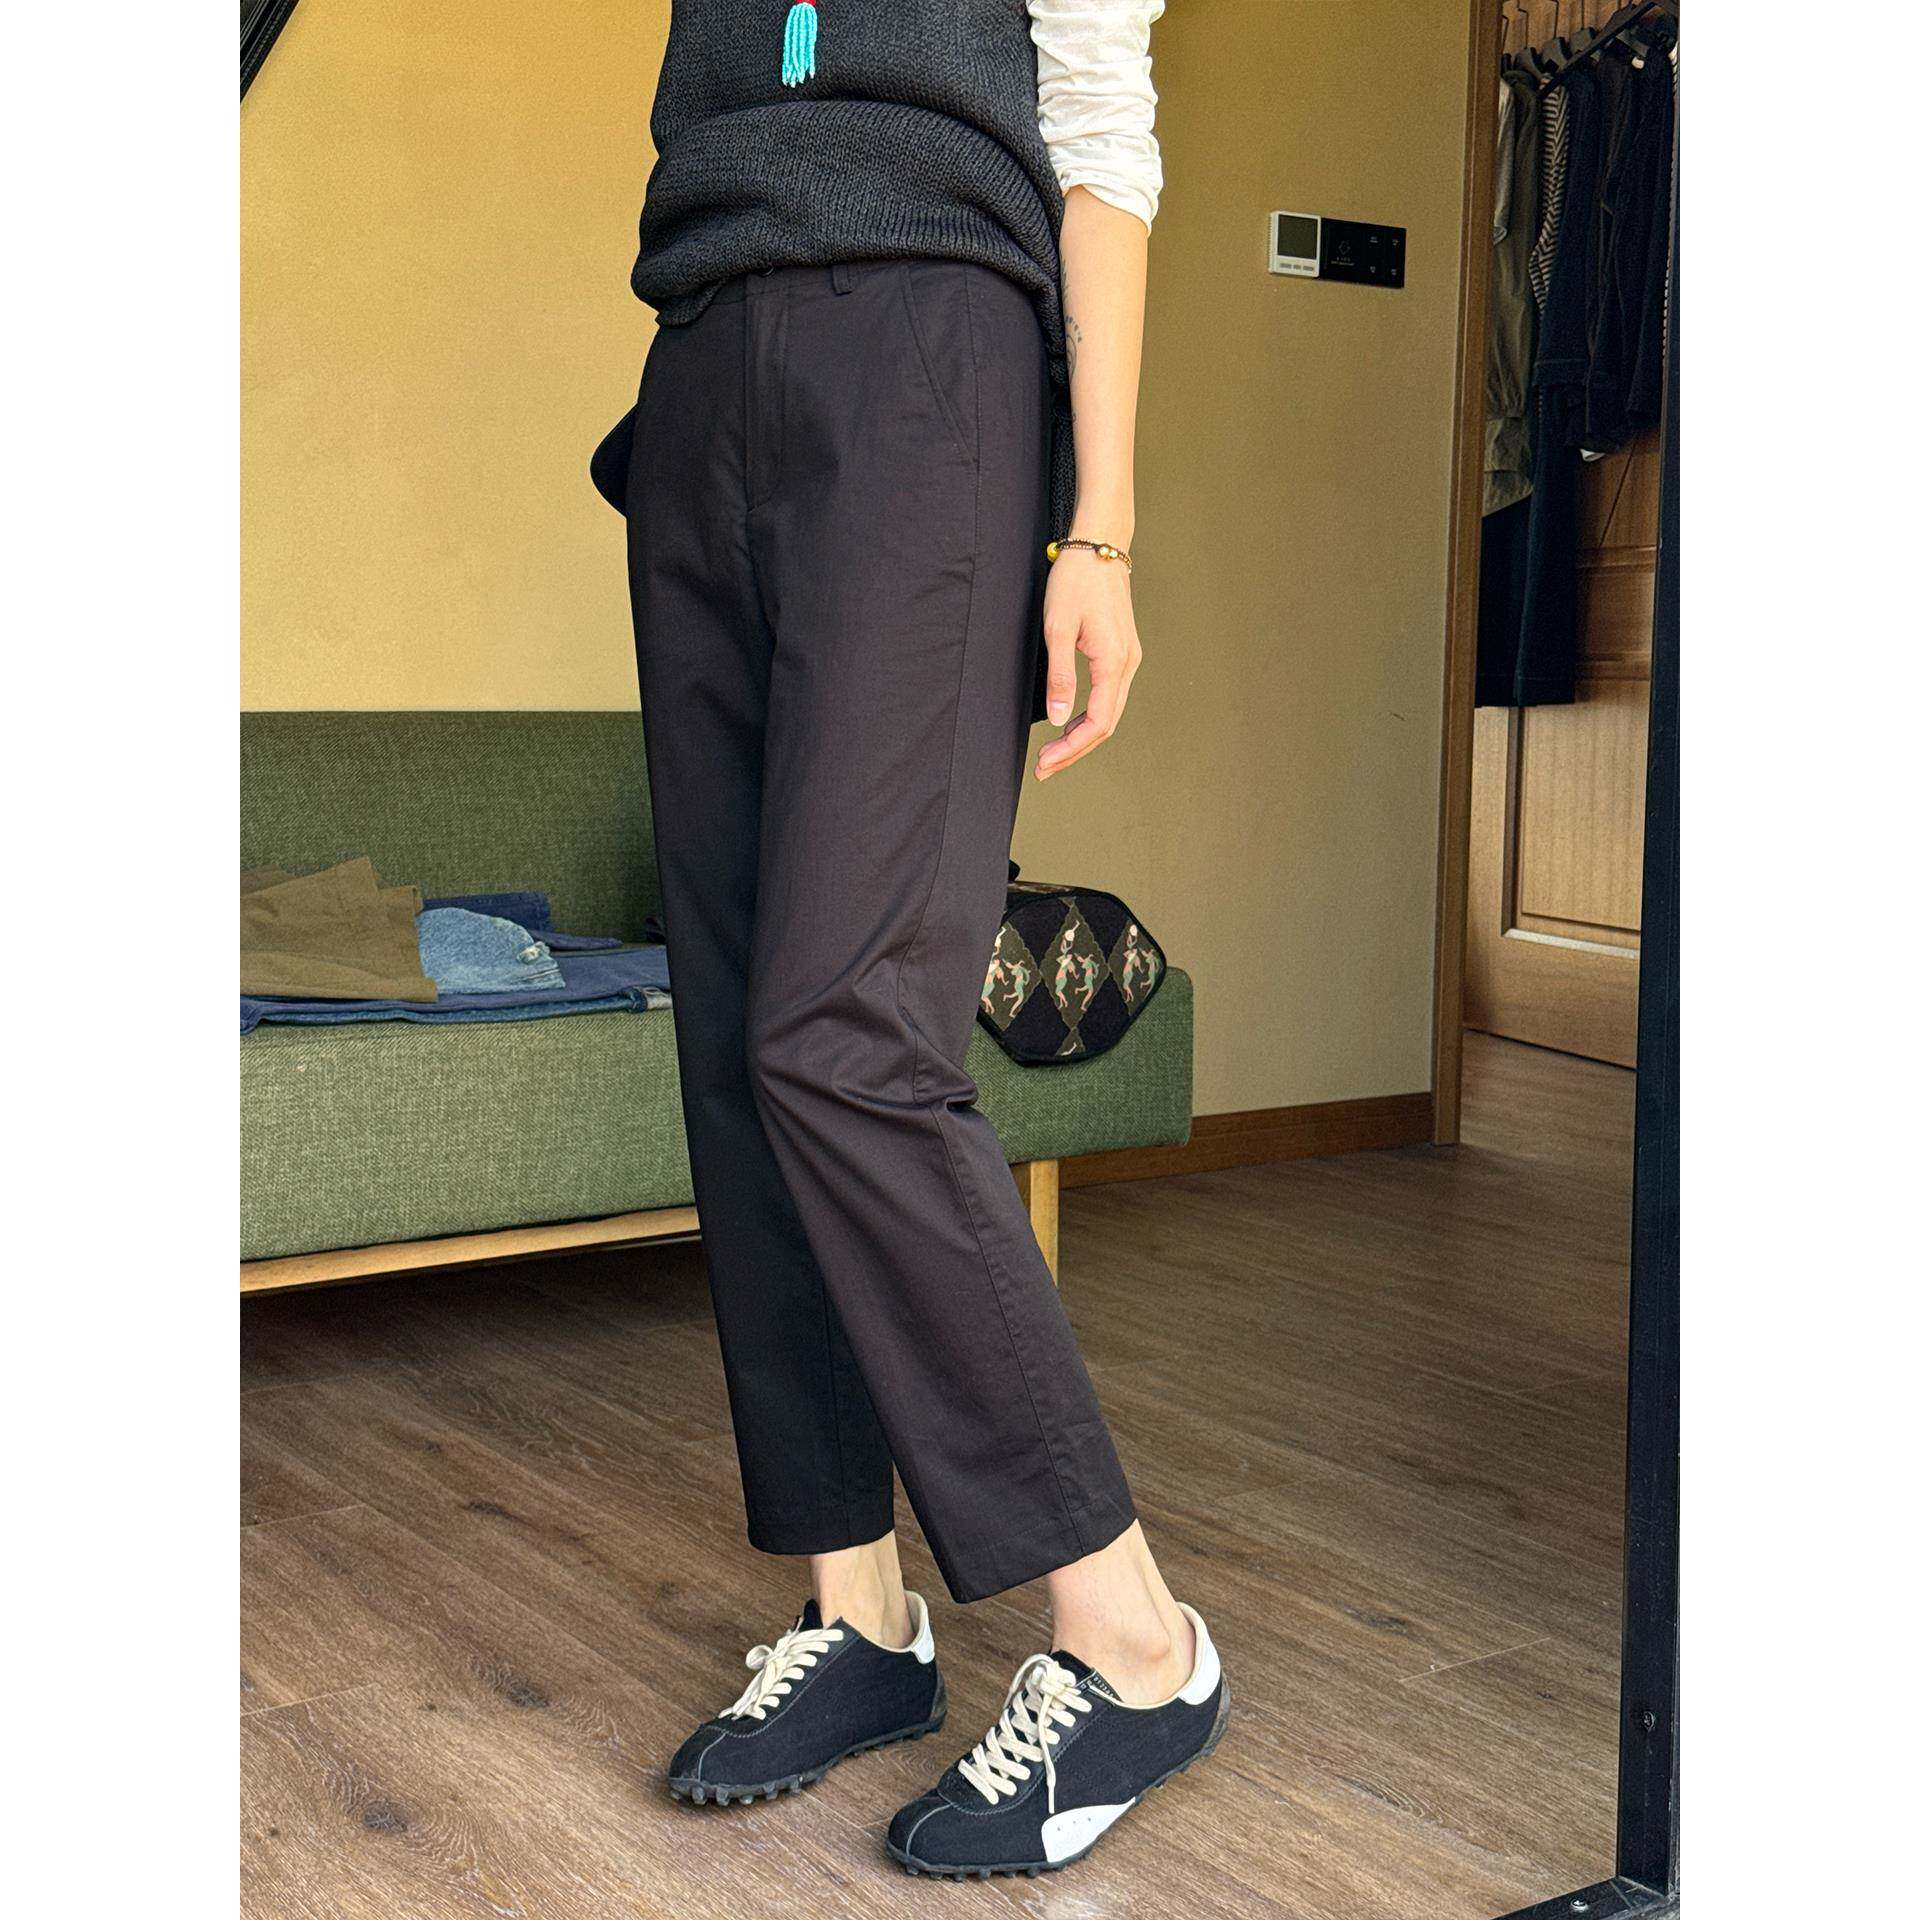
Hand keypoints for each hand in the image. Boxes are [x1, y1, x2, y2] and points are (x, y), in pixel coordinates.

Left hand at [1034, 551, 1141, 780]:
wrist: (1099, 546)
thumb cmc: (1076, 581)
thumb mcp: (1058, 629)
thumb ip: (1060, 677)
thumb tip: (1057, 720)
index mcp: (1114, 662)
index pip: (1097, 723)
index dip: (1071, 749)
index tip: (1045, 762)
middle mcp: (1128, 664)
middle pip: (1106, 724)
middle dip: (1074, 750)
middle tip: (1044, 766)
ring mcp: (1128, 659)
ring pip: (1108, 712)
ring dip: (1081, 736)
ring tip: (1052, 751)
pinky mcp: (1122, 652)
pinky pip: (1109, 696)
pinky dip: (1089, 716)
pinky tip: (1069, 724)